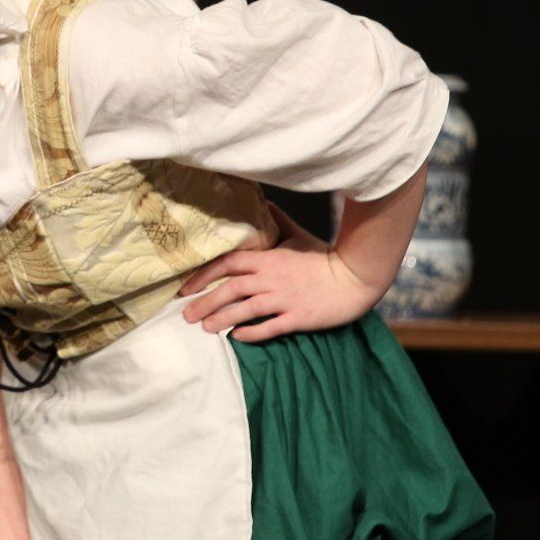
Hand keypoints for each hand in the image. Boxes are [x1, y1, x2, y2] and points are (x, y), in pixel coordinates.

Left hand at [175, 200, 379, 341]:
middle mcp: (271, 279)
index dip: (204, 275)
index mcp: (268, 259)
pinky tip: (236, 337)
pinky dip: (251, 332)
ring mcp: (284, 299)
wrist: (354, 278)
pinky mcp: (298, 318)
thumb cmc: (323, 258)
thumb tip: (264, 202)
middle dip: (205, 302)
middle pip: (231, 289)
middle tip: (186, 315)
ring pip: (245, 309)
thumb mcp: (297, 236)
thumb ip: (277, 222)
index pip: (227, 264)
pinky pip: (269, 326)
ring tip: (205, 328)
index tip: (186, 287)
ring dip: (223, 319)